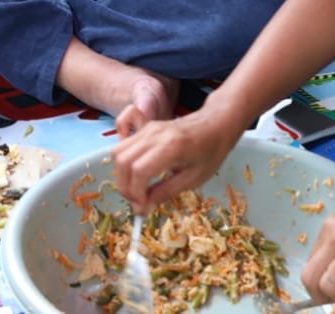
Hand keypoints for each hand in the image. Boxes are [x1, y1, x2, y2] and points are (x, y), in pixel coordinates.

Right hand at [113, 107, 246, 214]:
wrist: (215, 124)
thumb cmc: (210, 152)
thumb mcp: (193, 179)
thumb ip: (165, 192)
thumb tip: (143, 207)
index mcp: (171, 147)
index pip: (139, 171)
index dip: (136, 193)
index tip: (142, 209)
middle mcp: (154, 134)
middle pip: (124, 161)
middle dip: (125, 187)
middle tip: (138, 202)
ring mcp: (147, 128)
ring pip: (118, 151)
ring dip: (122, 175)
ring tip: (136, 190)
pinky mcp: (145, 127)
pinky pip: (124, 143)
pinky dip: (122, 159)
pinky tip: (132, 169)